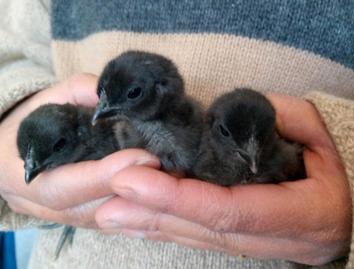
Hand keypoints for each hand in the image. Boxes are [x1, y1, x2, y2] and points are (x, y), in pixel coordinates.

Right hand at [0, 74, 158, 228]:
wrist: (12, 149)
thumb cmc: (33, 119)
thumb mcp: (52, 98)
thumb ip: (82, 92)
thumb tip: (117, 98)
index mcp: (17, 173)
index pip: (63, 185)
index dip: (105, 175)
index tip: (146, 158)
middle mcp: (35, 204)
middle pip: (86, 210)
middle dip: (131, 195)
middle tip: (171, 172)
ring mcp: (57, 215)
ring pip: (100, 221)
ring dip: (138, 207)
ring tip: (172, 183)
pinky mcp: (76, 217)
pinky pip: (106, 224)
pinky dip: (134, 213)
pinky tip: (160, 199)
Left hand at [95, 93, 350, 264]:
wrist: (338, 216)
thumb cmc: (328, 171)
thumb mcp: (317, 136)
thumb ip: (282, 118)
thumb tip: (229, 117)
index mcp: (298, 213)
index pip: (230, 210)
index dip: (181, 197)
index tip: (135, 178)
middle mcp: (267, 237)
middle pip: (202, 228)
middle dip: (153, 213)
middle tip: (109, 196)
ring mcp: (246, 245)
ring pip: (192, 237)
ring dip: (149, 225)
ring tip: (107, 212)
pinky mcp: (230, 242)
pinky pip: (191, 237)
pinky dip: (160, 229)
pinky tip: (131, 221)